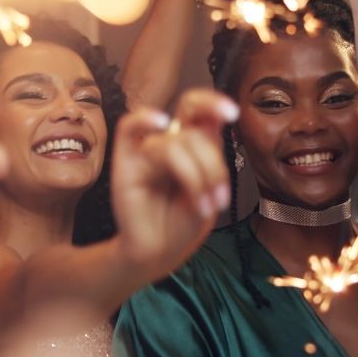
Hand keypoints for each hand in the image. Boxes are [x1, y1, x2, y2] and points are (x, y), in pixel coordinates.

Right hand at [111, 89, 237, 277]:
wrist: (160, 253)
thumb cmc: (184, 222)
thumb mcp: (211, 188)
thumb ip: (212, 155)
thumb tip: (214, 123)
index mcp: (193, 143)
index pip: (200, 110)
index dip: (215, 103)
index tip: (233, 113)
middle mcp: (170, 141)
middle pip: (192, 125)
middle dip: (212, 160)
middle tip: (220, 195)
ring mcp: (146, 149)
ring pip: (175, 143)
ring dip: (197, 177)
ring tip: (204, 206)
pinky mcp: (125, 161)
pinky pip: (129, 127)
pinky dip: (146, 120)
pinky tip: (160, 123)